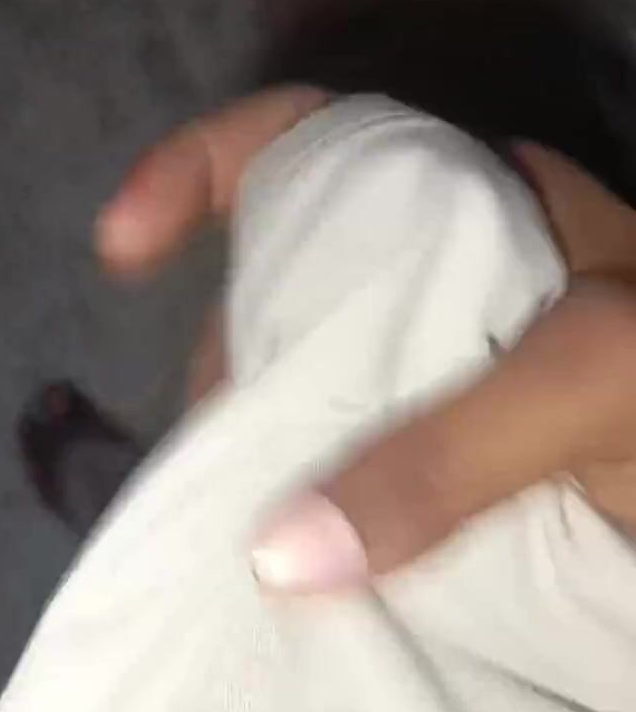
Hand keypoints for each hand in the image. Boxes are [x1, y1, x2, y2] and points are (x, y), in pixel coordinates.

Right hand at [97, 89, 635, 592]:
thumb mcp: (595, 386)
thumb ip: (451, 452)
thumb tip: (278, 553)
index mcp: (475, 215)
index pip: (313, 147)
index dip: (203, 172)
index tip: (123, 248)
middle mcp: (453, 286)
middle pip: (291, 293)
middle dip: (230, 364)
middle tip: (212, 464)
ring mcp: (456, 378)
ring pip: (320, 392)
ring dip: (266, 455)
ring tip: (240, 533)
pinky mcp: (469, 468)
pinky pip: (362, 475)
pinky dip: (316, 513)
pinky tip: (293, 564)